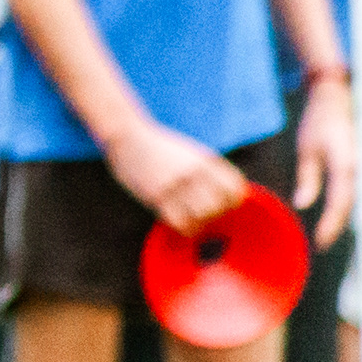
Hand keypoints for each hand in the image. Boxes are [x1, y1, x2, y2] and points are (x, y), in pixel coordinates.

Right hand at [107, 116, 249, 235]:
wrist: (127, 134)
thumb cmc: (157, 146)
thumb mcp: (188, 151)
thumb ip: (205, 169)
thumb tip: (223, 193)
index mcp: (204, 159)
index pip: (234, 186)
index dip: (234, 200)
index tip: (226, 204)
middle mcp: (193, 171)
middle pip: (219, 204)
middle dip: (215, 213)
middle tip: (206, 214)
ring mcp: (174, 183)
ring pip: (202, 214)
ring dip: (200, 221)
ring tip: (192, 219)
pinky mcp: (156, 194)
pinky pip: (179, 221)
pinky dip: (183, 227)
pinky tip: (180, 223)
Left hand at [293, 71, 357, 246]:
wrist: (337, 99)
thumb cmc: (320, 121)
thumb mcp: (307, 150)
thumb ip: (308, 179)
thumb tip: (303, 204)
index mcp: (346, 165)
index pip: (341, 203)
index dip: (331, 225)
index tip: (320, 242)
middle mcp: (359, 169)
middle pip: (350, 206)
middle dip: (337, 227)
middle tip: (322, 244)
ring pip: (355, 201)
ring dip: (342, 219)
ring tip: (326, 235)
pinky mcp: (360, 166)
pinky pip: (354, 191)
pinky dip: (345, 206)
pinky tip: (334, 216)